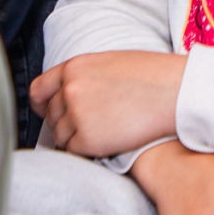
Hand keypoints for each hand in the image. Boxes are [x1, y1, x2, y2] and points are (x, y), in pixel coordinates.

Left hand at [29, 51, 186, 157]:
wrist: (175, 92)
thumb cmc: (151, 76)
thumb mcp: (109, 63)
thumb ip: (84, 76)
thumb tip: (71, 94)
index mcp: (74, 67)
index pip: (39, 90)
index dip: (43, 104)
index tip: (48, 112)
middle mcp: (70, 90)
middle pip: (51, 115)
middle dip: (64, 122)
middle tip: (88, 125)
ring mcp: (77, 115)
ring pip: (61, 136)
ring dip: (75, 138)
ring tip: (101, 133)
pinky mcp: (89, 140)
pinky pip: (74, 151)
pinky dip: (85, 151)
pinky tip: (104, 143)